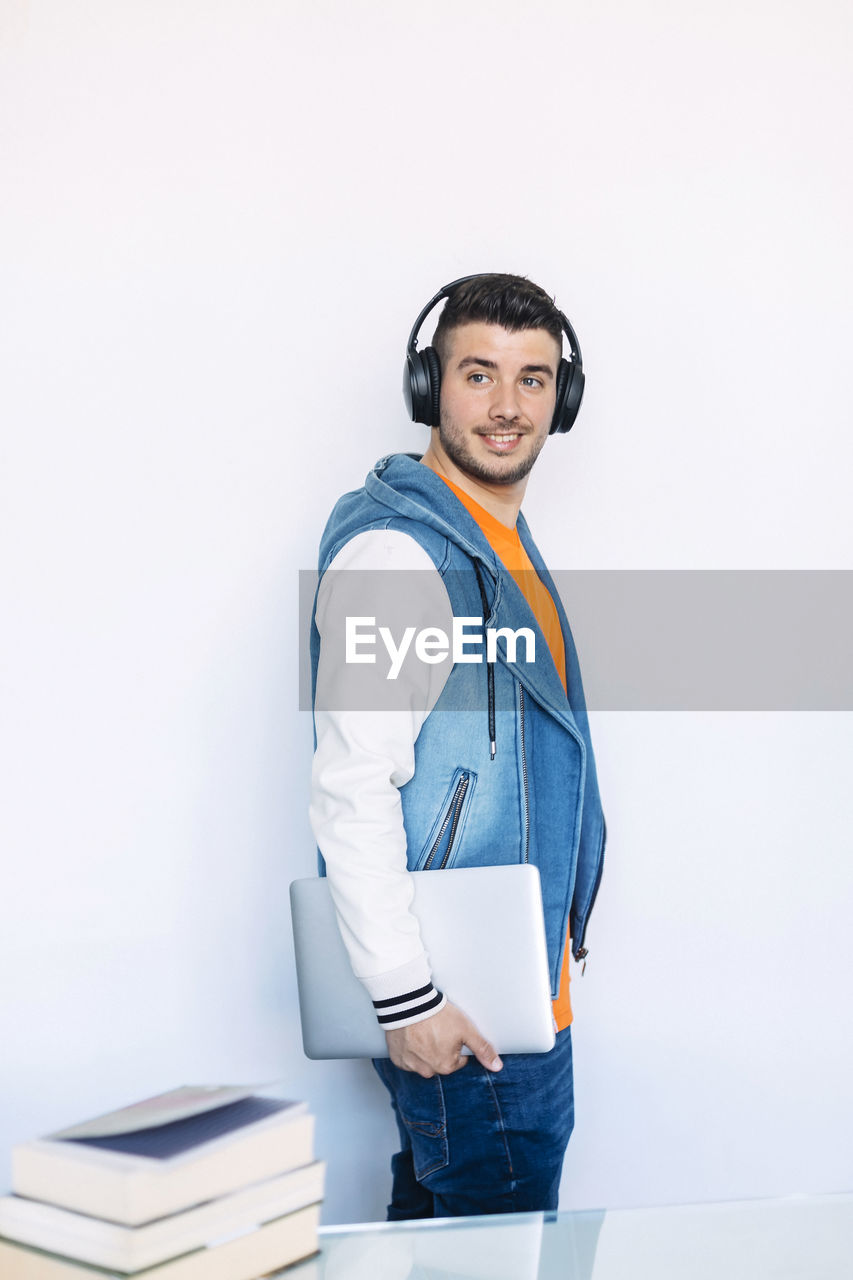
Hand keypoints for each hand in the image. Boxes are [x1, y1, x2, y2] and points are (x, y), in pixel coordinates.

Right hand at [385, 1001, 503, 1077]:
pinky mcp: (397, 1058)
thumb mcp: (466, 1029)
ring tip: (424, 1030)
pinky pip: (407, 1058)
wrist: (409, 1004)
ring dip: (424, 1050)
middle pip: (440, 1061)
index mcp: (446, 1066)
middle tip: (437, 1029)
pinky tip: (412, 1035)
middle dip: (440, 1048)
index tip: (450, 1032)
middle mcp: (427, 1070)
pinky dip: (410, 1049)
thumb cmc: (439, 1016)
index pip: (458, 1060)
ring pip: (423, 1061)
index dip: (456, 1044)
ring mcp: (410, 1065)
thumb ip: (482, 1049)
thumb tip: (497, 1066)